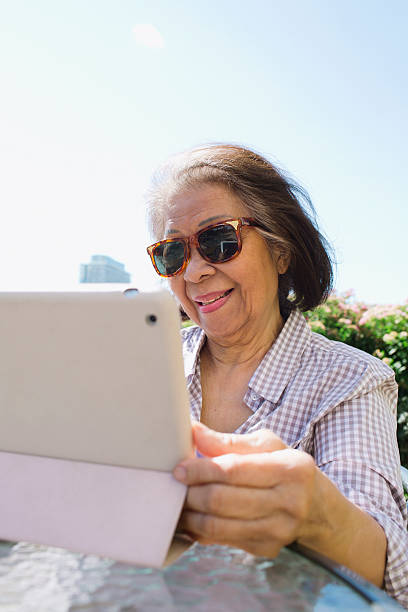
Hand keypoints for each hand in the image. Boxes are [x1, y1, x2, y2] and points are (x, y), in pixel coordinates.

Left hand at [173, 422, 318, 557]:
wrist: (320, 509)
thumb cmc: (287, 468)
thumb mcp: (268, 446)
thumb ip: (229, 441)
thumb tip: (193, 430)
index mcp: (291, 469)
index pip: (235, 471)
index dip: (202, 470)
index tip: (179, 468)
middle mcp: (289, 503)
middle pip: (223, 500)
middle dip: (192, 493)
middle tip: (174, 485)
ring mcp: (279, 531)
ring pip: (219, 526)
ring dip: (191, 515)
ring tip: (178, 502)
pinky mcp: (267, 549)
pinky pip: (223, 541)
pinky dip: (201, 531)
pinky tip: (192, 519)